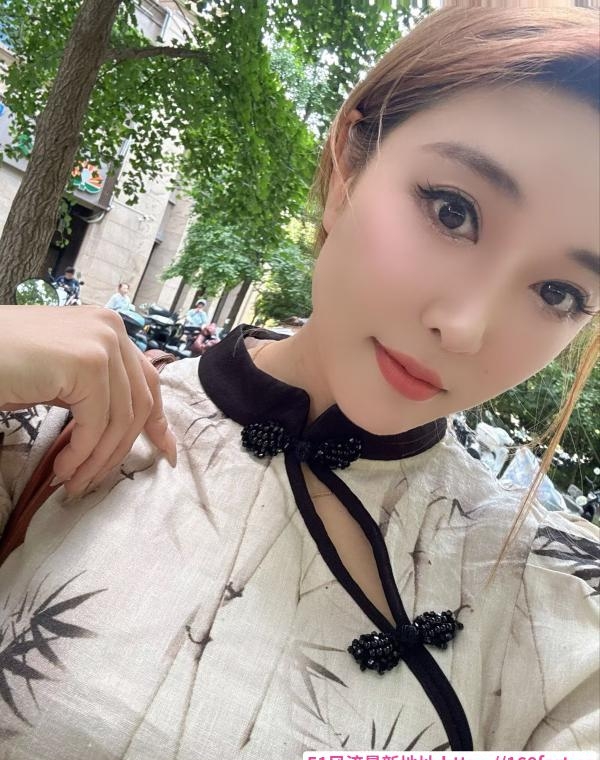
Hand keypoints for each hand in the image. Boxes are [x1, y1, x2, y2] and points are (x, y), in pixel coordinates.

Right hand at [0, 305, 176, 496]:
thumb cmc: (4, 365)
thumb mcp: (62, 376)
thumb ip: (95, 390)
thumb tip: (124, 429)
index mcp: (109, 328)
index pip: (147, 380)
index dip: (157, 421)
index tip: (166, 454)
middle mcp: (112, 328)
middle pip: (139, 402)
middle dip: (120, 449)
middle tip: (95, 480)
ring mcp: (102, 342)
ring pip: (121, 418)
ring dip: (98, 459)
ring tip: (74, 482)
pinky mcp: (87, 362)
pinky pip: (97, 423)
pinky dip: (82, 453)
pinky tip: (63, 469)